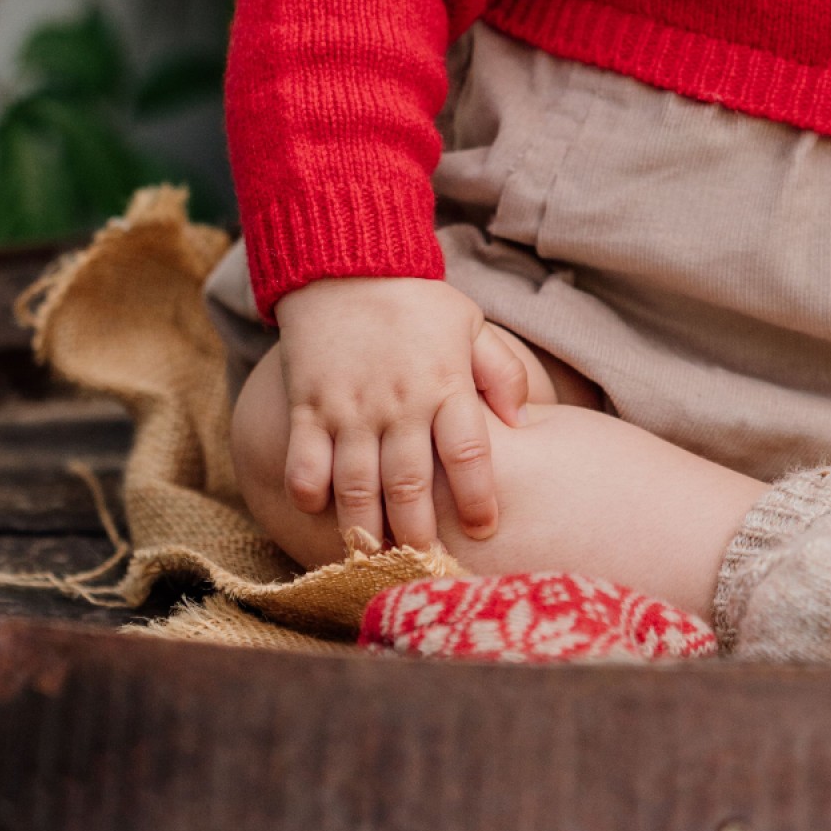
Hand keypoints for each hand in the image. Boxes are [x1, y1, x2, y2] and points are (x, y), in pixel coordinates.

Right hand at [273, 274, 530, 550]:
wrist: (344, 264)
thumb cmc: (415, 302)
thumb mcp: (471, 324)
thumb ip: (502, 371)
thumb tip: (526, 420)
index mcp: (445, 384)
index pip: (468, 453)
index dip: (478, 498)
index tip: (485, 530)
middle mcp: (398, 402)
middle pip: (410, 484)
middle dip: (420, 534)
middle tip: (428, 567)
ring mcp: (349, 406)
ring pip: (356, 485)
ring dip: (366, 530)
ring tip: (377, 561)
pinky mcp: (307, 405)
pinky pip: (304, 461)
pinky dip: (310, 492)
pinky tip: (319, 512)